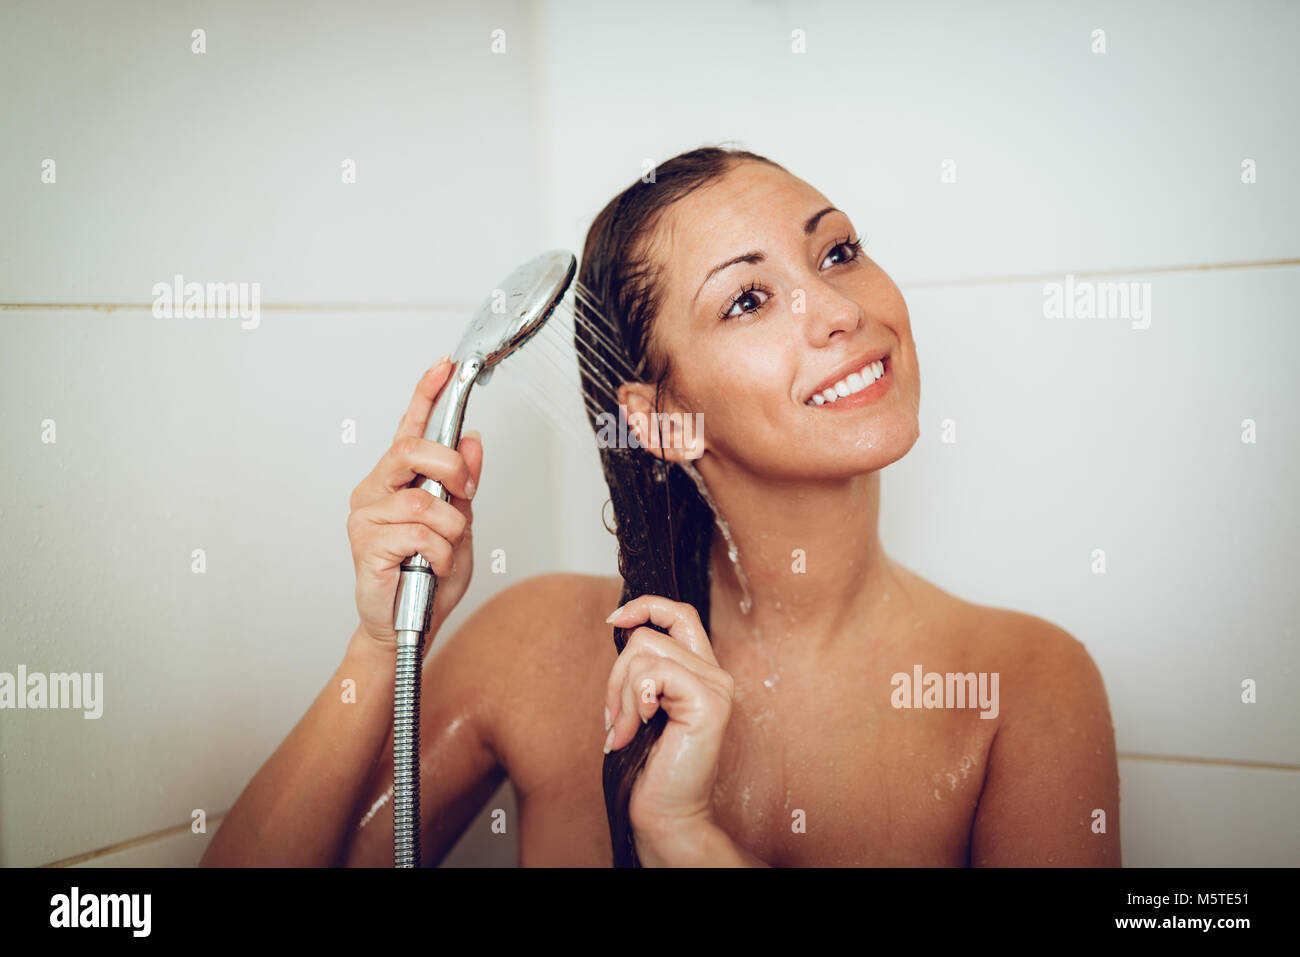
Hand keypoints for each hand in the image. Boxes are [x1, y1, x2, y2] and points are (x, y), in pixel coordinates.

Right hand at [346, 358, 482, 654]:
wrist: (406, 626)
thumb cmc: (428, 576)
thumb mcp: (460, 525)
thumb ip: (463, 485)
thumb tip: (474, 442)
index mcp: (397, 480)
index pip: (410, 428)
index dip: (426, 394)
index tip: (444, 366)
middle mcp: (375, 490)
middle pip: (414, 452)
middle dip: (451, 468)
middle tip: (465, 491)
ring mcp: (366, 515)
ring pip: (425, 502)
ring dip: (450, 530)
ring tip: (440, 553)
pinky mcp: (367, 544)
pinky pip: (421, 535)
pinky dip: (438, 555)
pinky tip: (428, 568)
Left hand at [602, 594, 734, 861]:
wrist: (667, 814)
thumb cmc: (650, 767)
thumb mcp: (642, 706)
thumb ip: (642, 669)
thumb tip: (621, 625)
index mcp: (702, 672)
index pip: (681, 613)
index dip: (647, 606)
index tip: (614, 619)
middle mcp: (716, 675)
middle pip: (649, 635)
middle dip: (616, 675)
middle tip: (613, 718)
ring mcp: (716, 687)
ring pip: (644, 653)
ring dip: (620, 696)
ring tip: (623, 731)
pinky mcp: (708, 703)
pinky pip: (653, 674)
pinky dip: (633, 702)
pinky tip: (636, 731)